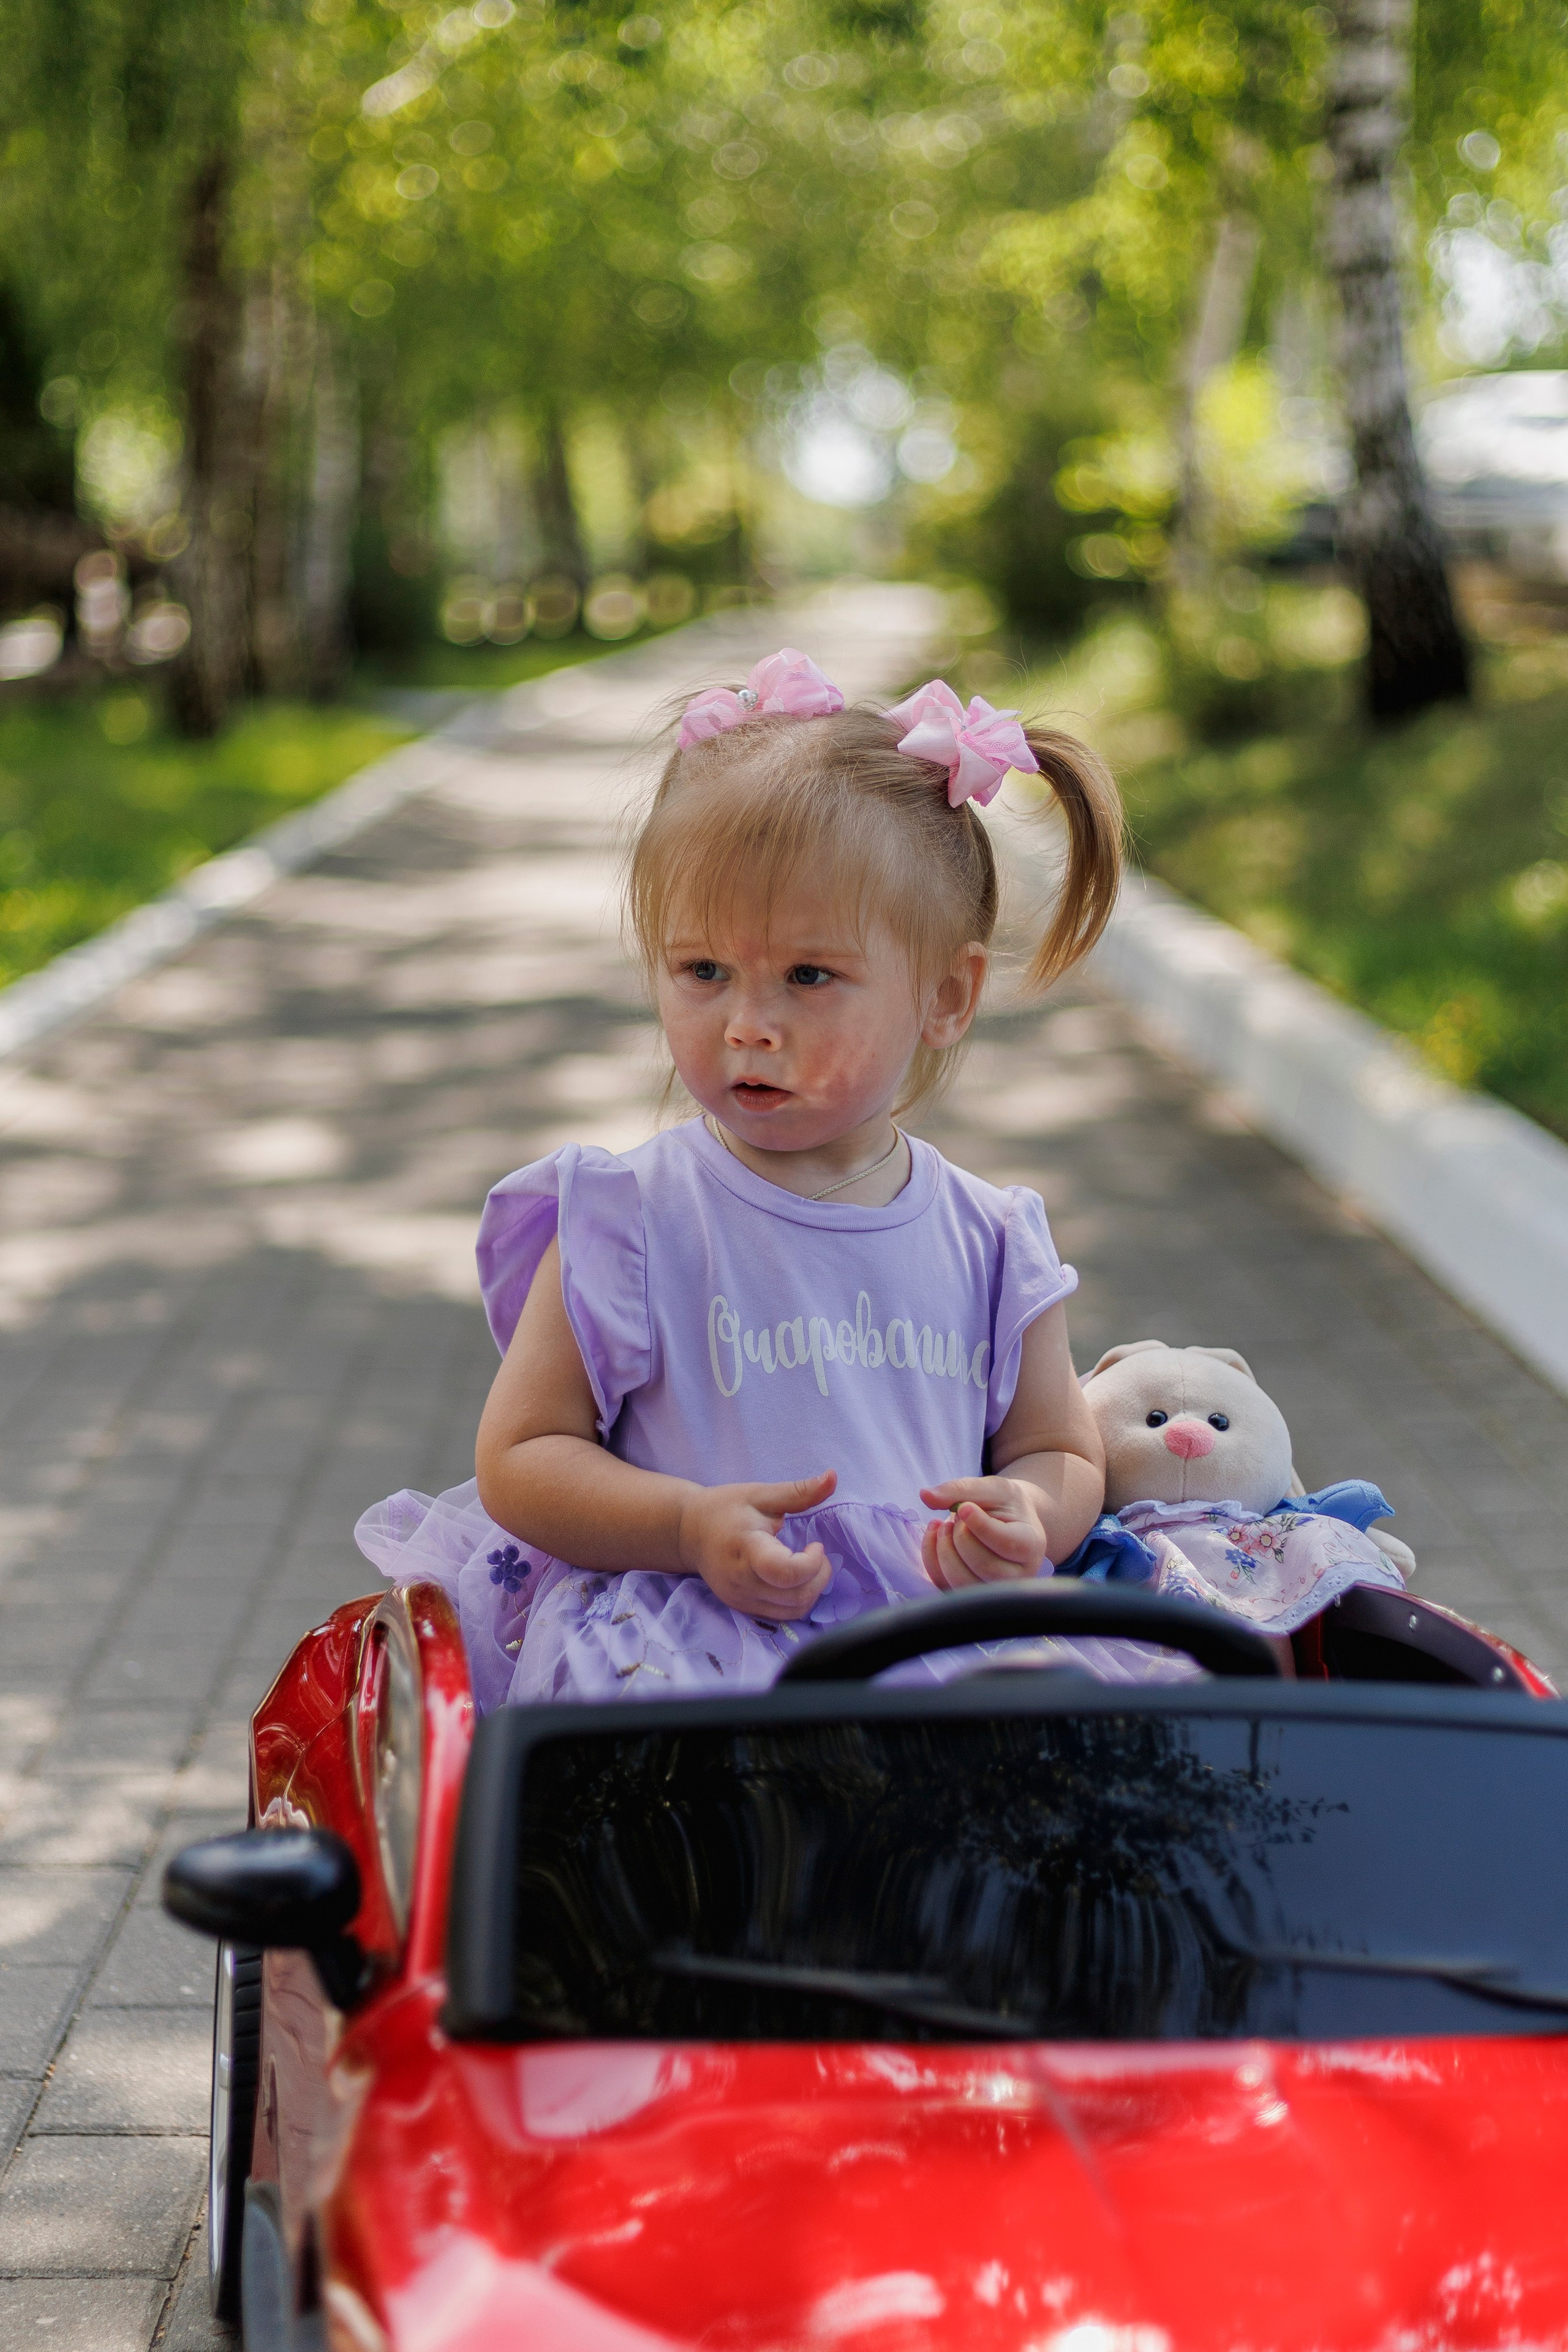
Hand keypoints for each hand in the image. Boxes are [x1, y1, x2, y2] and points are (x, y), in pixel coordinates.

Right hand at [678, 1470, 836, 1619]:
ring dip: (813, 1590)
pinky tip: (796, 1579)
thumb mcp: (761, 1494)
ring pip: (793, 1611)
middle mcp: (742, 1581)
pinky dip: (799, 1600)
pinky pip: (782, 1615)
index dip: (811, 1563)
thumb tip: (833, 1477)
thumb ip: (799, 1491)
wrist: (688, 1533)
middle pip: (796, 1596)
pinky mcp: (743, 1608)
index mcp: (746, 1548)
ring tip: (808, 1566)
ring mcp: (741, 1599)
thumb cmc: (725, 1509)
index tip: (815, 1544)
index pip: (783, 1571)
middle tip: (817, 1554)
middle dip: (820, 1576)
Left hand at [918, 1476, 1050, 1588]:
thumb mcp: (991, 1488)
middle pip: (984, 1565)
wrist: (1008, 1522)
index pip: (1006, 1543)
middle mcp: (1018, 1575)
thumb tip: (925, 1496)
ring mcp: (995, 1590)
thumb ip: (961, 1489)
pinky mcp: (971, 1595)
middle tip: (957, 1515)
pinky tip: (935, 1536)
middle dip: (960, 1536)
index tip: (963, 1507)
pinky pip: (944, 1586)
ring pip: (962, 1582)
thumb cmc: (1003, 1504)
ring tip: (946, 1526)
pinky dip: (932, 1558)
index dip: (979, 1525)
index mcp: (1031, 1544)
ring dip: (944, 1549)